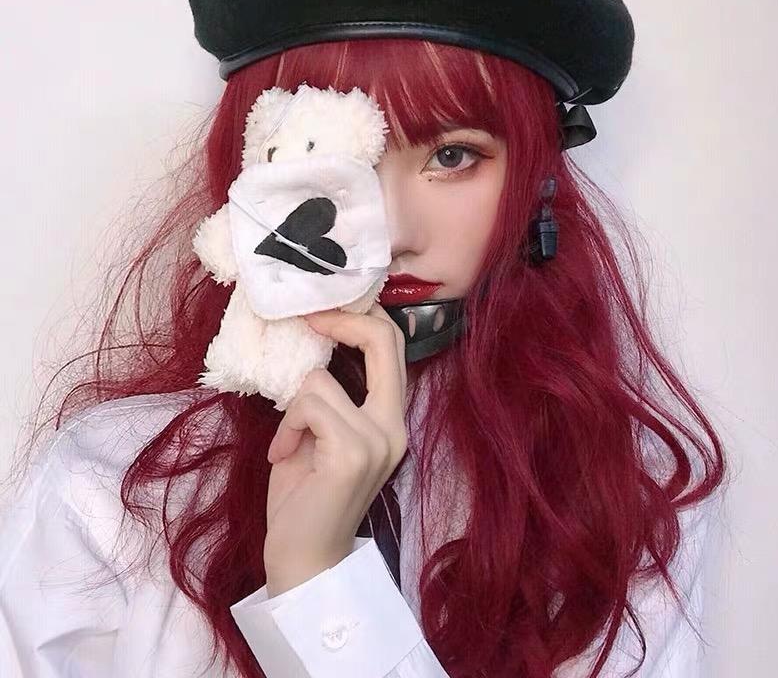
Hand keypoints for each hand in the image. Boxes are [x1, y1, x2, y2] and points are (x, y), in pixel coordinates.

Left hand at [263, 301, 407, 594]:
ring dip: (292, 409)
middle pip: (384, 342)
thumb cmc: (307, 498)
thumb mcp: (321, 436)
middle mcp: (394, 427)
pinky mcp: (352, 453)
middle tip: (308, 319)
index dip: (361, 318)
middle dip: (342, 320)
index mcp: (391, 421)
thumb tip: (310, 348)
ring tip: (288, 444)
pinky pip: (307, 405)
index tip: (321, 313)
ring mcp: (377, 440)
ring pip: (320, 381)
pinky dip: (287, 426)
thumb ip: (328, 396)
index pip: (393, 348)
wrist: (305, 562)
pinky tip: (284, 457)